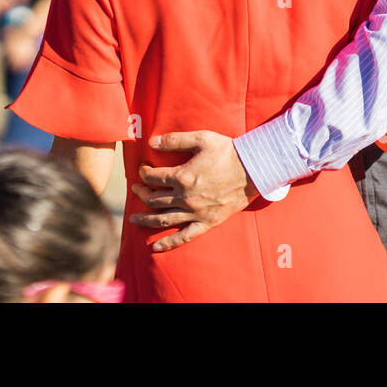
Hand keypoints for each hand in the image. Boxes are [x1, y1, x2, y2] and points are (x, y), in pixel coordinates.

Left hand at [129, 131, 256, 251]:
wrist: (253, 169)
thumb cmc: (227, 151)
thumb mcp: (200, 139)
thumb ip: (174, 140)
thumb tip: (151, 142)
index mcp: (182, 176)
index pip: (153, 177)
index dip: (143, 173)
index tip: (142, 169)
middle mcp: (185, 197)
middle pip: (154, 199)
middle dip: (141, 193)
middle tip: (136, 189)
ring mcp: (195, 212)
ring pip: (163, 219)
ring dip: (145, 220)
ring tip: (133, 219)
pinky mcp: (206, 222)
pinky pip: (184, 237)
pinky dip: (168, 243)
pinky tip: (154, 247)